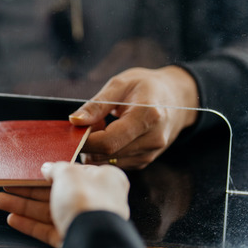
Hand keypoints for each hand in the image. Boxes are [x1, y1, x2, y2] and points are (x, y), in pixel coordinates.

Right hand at [0, 162, 129, 247]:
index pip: (74, 172)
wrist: (92, 239)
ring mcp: (83, 222)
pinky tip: (13, 219)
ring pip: (48, 212)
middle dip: (28, 190)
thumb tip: (47, 168)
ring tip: (0, 201)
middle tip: (8, 186)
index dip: (52, 171)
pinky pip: (47, 230)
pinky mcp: (72, 240)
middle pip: (56, 193)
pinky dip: (30, 224)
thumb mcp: (68, 173)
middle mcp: (96, 201)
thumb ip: (56, 168)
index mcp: (104, 179)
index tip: (32, 171)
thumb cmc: (87, 200)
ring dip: (23, 206)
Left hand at [69, 66, 198, 169]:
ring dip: (95, 150)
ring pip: (110, 162)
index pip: (109, 141)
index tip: (70, 133)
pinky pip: (117, 163)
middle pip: (108, 154)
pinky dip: (105, 153)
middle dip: (87, 146)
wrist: (177, 97)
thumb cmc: (146, 86)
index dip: (84, 142)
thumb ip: (96, 105)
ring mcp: (151, 153)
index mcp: (147, 116)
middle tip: (82, 128)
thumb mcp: (120, 85)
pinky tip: (108, 136)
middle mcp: (153, 139)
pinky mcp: (146, 160)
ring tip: (98, 128)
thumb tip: (75, 121)